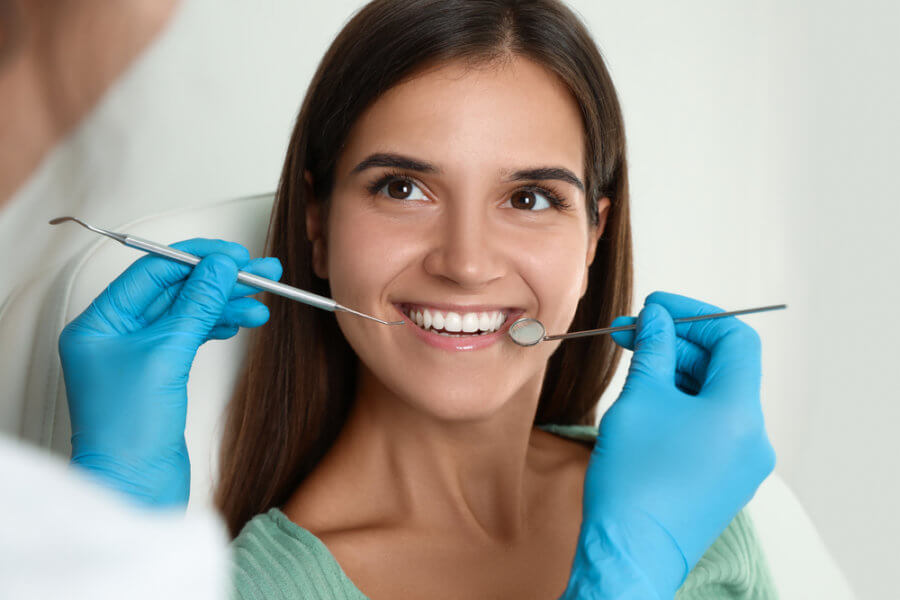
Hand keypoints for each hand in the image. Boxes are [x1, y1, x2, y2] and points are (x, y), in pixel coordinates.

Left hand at [58, 239, 281, 508]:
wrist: (135, 488)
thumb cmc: (130, 432)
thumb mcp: (168, 354)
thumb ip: (197, 304)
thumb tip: (219, 267)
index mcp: (99, 323)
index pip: (153, 272)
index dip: (198, 259)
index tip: (236, 257)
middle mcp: (115, 335)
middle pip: (174, 291)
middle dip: (219, 282)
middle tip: (261, 273)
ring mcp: (137, 356)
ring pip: (188, 313)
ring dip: (225, 305)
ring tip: (261, 305)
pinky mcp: (159, 375)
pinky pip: (192, 335)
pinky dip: (217, 326)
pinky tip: (239, 322)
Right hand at [561, 291, 775, 598]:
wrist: (630, 553)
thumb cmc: (633, 482)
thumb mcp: (639, 400)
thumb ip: (652, 350)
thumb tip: (656, 319)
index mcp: (740, 413)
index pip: (734, 339)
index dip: (694, 315)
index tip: (656, 308)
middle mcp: (752, 437)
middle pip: (724, 368)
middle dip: (677, 344)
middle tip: (631, 332)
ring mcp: (741, 462)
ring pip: (714, 397)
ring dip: (676, 373)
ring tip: (633, 364)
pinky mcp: (723, 479)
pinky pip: (710, 426)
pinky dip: (681, 404)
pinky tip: (646, 398)